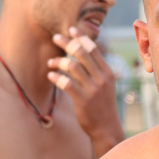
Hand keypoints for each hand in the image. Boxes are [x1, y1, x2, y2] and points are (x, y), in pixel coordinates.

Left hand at [48, 27, 123, 152]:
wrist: (107, 128)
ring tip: (50, 63)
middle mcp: (101, 79)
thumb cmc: (103, 106)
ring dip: (58, 61)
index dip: (81, 37)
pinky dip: (56, 77)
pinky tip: (50, 75)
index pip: (94, 49)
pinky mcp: (83, 100)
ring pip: (72, 66)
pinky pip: (66, 83)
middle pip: (82, 53)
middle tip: (55, 37)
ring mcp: (92, 89)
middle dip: (67, 43)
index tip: (71, 30)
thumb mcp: (106, 86)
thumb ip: (97, 70)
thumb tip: (85, 53)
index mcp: (108, 72)